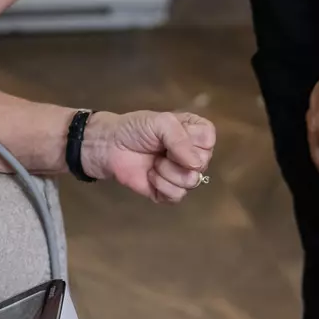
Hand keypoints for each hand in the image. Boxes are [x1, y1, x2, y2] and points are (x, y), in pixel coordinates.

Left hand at [81, 110, 216, 202]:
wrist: (109, 147)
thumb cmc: (135, 129)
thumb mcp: (160, 122)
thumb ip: (180, 138)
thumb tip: (195, 165)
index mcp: (194, 133)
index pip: (209, 140)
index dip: (191, 140)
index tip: (170, 135)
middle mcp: (192, 154)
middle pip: (202, 164)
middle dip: (176, 157)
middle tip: (160, 149)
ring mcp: (182, 175)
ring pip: (191, 182)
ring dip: (167, 171)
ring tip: (154, 162)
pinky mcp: (169, 192)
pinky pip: (177, 196)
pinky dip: (160, 185)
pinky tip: (150, 175)